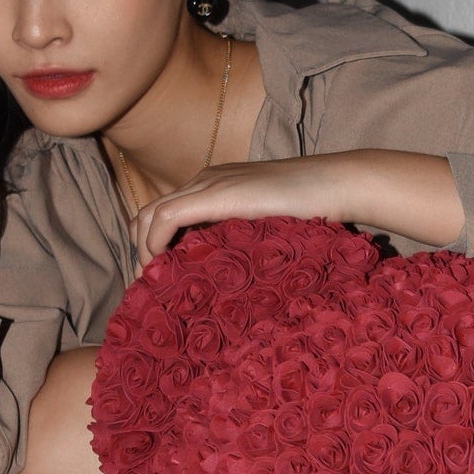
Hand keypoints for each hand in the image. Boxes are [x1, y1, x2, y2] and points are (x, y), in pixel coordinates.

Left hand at [128, 150, 463, 263]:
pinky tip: (163, 269)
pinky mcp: (214, 194)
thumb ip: (245, 245)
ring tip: (154, 286)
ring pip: (149, 216)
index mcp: (213, 188)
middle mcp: (203, 181)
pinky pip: (166, 218)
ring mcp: (207, 185)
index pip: (164, 215)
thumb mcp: (268, 231)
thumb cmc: (312, 212)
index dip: (151, 249)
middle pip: (147, 215)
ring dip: (144, 253)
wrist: (333, 185)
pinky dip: (155, 244)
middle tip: (149, 292)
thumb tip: (237, 284)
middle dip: (140, 253)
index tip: (157, 285)